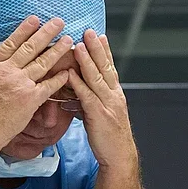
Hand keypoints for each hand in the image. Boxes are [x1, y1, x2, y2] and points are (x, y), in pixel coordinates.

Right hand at [0, 16, 72, 151]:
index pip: (11, 43)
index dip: (24, 30)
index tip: (35, 19)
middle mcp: (7, 71)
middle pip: (30, 47)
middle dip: (46, 33)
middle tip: (58, 22)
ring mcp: (20, 84)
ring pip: (42, 62)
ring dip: (57, 50)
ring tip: (68, 41)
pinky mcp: (31, 99)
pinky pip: (48, 85)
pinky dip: (59, 78)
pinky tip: (68, 71)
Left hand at [67, 30, 137, 173]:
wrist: (118, 157)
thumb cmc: (108, 139)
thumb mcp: (101, 116)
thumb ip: (90, 103)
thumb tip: (75, 96)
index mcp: (115, 95)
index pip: (110, 68)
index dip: (105, 51)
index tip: (99, 36)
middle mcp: (114, 96)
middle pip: (105, 67)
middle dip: (97, 48)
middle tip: (90, 31)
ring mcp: (107, 105)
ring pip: (96, 78)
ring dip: (87, 60)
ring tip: (78, 45)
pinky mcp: (98, 115)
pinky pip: (86, 96)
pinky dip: (78, 83)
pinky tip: (70, 73)